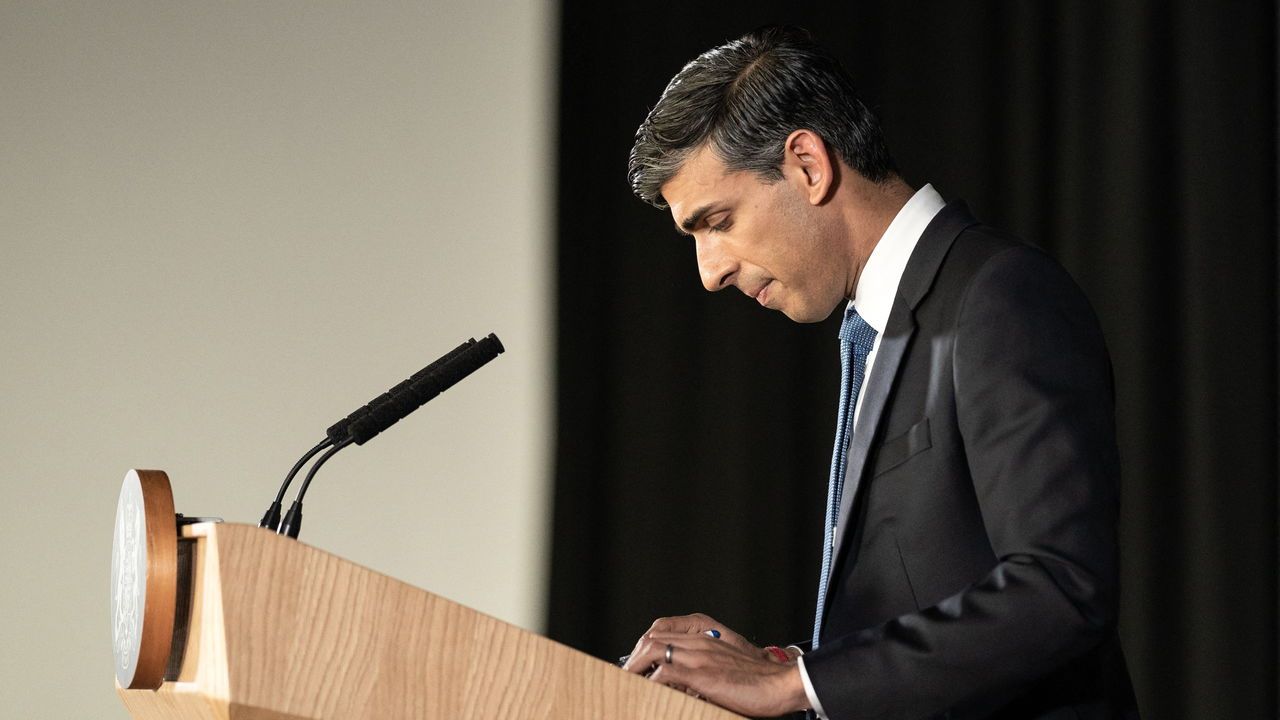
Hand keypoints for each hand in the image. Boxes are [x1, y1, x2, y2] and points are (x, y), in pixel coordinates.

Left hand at [621, 614, 807, 716]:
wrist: (782, 683)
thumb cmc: (760, 681)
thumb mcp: (728, 668)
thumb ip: (707, 669)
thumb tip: (685, 685)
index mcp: (706, 639)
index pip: (663, 632)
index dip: (644, 647)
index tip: (636, 664)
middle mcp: (700, 642)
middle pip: (653, 638)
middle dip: (634, 656)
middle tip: (626, 674)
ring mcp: (700, 657)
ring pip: (654, 650)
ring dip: (636, 666)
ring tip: (628, 682)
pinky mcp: (703, 675)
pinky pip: (665, 672)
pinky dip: (651, 681)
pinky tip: (647, 692)